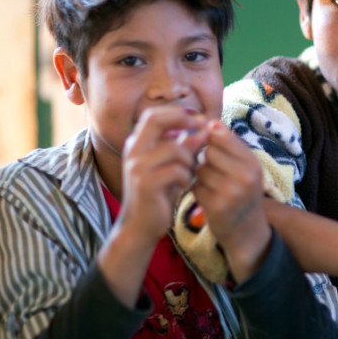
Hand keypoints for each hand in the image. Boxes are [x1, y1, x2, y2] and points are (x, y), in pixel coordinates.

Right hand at [99, 105, 206, 306]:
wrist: (141, 226)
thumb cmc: (159, 194)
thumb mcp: (172, 166)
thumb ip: (184, 147)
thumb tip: (204, 127)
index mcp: (136, 144)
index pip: (153, 114)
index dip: (176, 112)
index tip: (197, 117)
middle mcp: (132, 151)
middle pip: (155, 120)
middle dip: (182, 122)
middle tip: (202, 132)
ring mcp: (137, 166)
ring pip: (175, 148)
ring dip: (190, 160)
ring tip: (191, 173)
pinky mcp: (145, 183)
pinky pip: (177, 170)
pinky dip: (187, 177)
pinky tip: (185, 186)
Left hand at [191, 120, 271, 282]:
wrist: (248, 232)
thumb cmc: (243, 193)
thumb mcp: (246, 168)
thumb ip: (229, 146)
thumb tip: (209, 122)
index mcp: (253, 163)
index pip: (221, 134)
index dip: (211, 138)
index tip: (211, 146)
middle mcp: (246, 176)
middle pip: (208, 150)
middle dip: (205, 158)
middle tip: (214, 169)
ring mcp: (231, 192)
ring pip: (199, 168)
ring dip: (199, 175)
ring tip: (213, 184)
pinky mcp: (216, 206)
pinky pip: (195, 186)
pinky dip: (197, 189)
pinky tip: (208, 197)